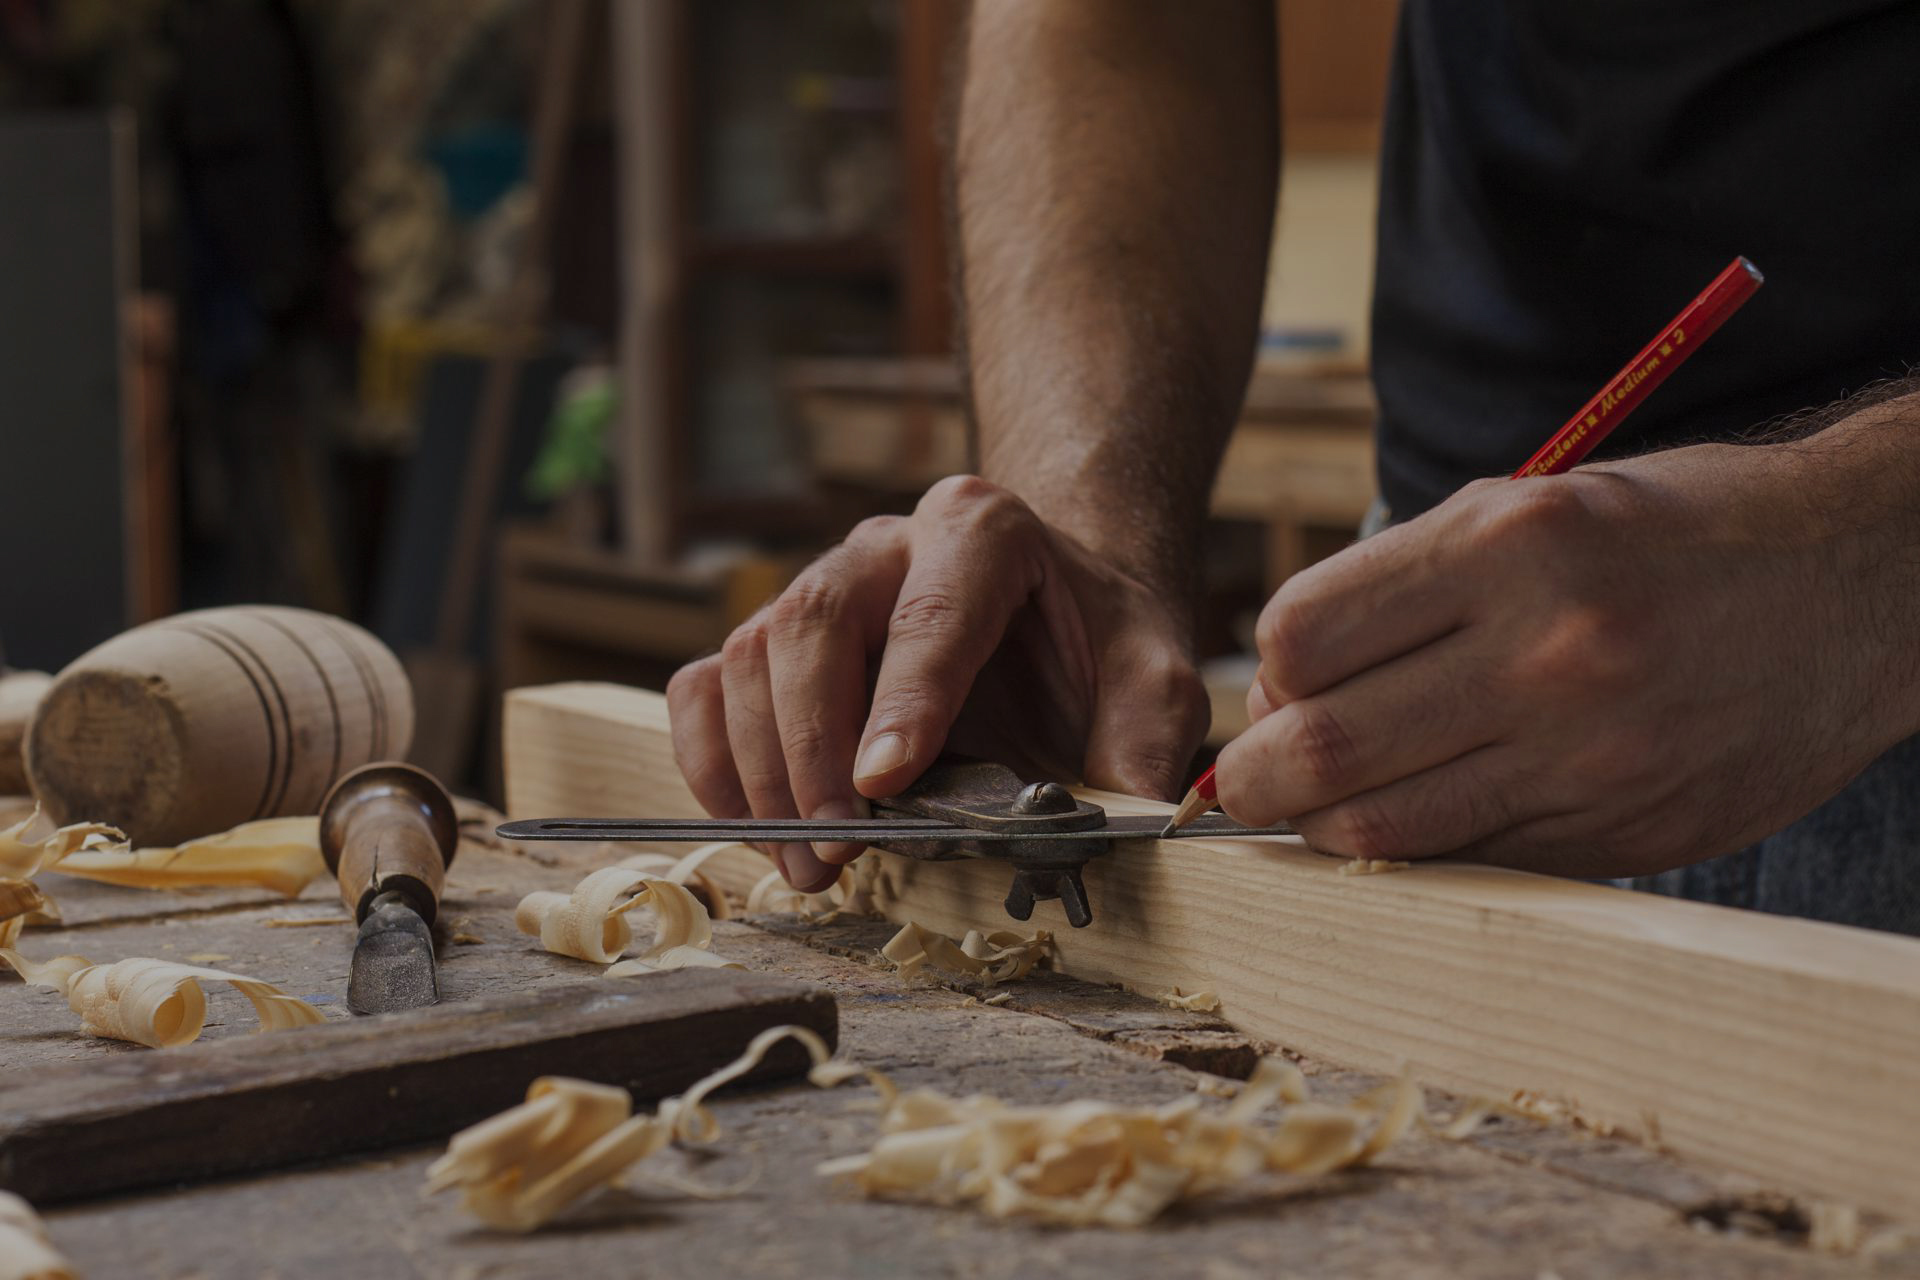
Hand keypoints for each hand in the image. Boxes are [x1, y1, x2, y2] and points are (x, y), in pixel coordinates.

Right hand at [668, 475, 1208, 890]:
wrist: (1061, 601)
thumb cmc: (1101, 638)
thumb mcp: (1158, 679)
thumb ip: (1147, 744)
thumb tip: (1121, 826)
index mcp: (982, 531)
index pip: (931, 613)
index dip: (902, 702)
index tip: (882, 784)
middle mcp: (887, 544)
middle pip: (811, 627)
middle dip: (811, 751)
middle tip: (834, 849)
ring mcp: (820, 584)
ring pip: (748, 658)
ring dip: (760, 773)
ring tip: (807, 865)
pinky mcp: (778, 636)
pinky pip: (708, 685)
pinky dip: (713, 762)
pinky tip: (755, 828)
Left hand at [1215, 442, 1918, 877]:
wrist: (1854, 582)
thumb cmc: (1668, 531)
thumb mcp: (1532, 504)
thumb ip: (1407, 586)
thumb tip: (1286, 684)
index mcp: (1512, 544)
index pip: (1305, 635)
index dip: (1268, 671)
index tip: (1279, 684)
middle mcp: (1549, 651)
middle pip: (1325, 748)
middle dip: (1256, 776)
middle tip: (1251, 777)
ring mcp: (1592, 755)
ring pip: (1385, 829)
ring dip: (1324, 825)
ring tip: (1324, 802)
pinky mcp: (1626, 831)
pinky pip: (1474, 860)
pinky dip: (1421, 848)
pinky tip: (1423, 814)